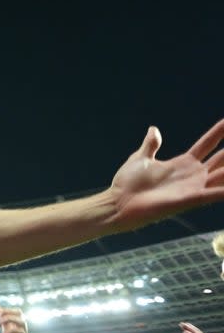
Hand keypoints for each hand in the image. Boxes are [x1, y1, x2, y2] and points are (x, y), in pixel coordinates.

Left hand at [107, 120, 223, 232]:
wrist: (118, 203)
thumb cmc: (128, 184)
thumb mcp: (141, 159)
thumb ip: (151, 145)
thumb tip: (154, 129)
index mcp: (183, 164)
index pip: (207, 144)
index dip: (219, 133)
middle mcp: (193, 175)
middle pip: (222, 159)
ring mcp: (194, 187)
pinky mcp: (191, 199)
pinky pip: (216, 194)